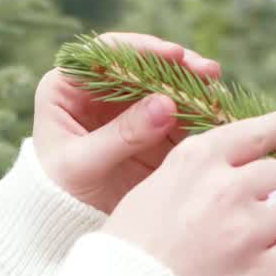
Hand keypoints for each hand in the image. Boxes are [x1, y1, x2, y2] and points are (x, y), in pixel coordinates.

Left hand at [31, 32, 221, 214]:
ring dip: (194, 90)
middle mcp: (98, 92)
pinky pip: (178, 117)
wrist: (63, 225)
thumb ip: (122, 135)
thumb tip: (167, 104)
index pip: (104, 54)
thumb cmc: (57, 193)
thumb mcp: (83, 166)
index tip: (173, 55)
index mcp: (66, 88)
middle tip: (209, 72)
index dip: (140, 49)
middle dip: (177, 67)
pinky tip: (218, 117)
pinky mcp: (149, 132)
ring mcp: (127, 111)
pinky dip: (198, 116)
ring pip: (165, 88)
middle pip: (142, 66)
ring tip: (218, 97)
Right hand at [102, 108, 275, 275]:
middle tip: (252, 227)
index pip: (255, 132)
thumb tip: (244, 175)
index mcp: (193, 162)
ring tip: (263, 252)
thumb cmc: (125, 258)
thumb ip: (194, 178)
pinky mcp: (268, 273)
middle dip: (273, 197)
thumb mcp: (148, 195)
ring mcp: (249, 229)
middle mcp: (225, 187)